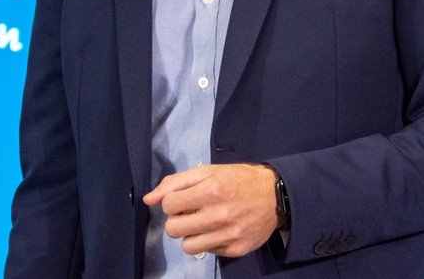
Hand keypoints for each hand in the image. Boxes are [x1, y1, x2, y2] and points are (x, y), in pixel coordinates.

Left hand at [142, 163, 278, 257]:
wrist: (275, 196)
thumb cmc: (237, 179)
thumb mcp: (207, 171)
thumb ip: (175, 183)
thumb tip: (149, 199)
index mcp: (211, 191)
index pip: (169, 205)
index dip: (172, 201)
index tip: (183, 198)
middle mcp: (219, 215)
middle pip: (173, 229)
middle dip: (177, 219)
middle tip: (190, 212)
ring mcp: (229, 235)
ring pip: (187, 246)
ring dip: (190, 234)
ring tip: (202, 223)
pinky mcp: (236, 249)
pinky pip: (207, 251)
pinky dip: (208, 241)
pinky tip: (218, 229)